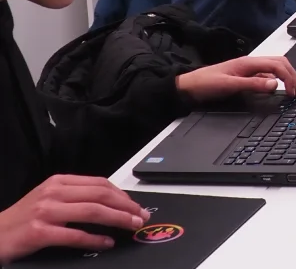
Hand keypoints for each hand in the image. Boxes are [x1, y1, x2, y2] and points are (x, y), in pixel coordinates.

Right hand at [0, 175, 149, 262]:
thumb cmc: (23, 220)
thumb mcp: (49, 200)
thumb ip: (76, 198)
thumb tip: (111, 205)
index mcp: (59, 182)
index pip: (100, 183)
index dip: (123, 195)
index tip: (137, 205)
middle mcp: (53, 193)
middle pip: (100, 195)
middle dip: (126, 206)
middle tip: (142, 216)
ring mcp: (45, 212)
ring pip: (92, 211)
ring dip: (118, 219)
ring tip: (132, 226)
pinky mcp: (39, 232)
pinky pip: (74, 235)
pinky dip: (94, 239)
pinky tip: (106, 243)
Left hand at [176, 56, 295, 101]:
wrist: (189, 86)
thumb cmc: (206, 83)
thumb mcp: (230, 85)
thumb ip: (253, 84)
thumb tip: (274, 84)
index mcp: (249, 62)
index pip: (278, 65)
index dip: (289, 77)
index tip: (293, 92)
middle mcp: (251, 63)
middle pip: (280, 63)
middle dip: (292, 75)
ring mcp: (249, 69)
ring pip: (275, 68)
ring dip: (286, 76)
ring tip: (291, 90)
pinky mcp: (247, 75)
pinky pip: (267, 74)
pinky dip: (277, 80)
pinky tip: (277, 89)